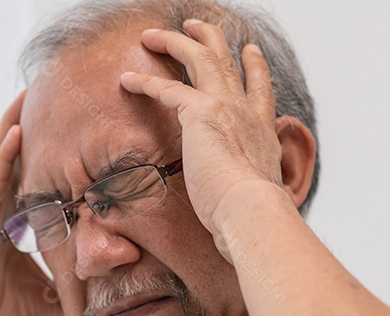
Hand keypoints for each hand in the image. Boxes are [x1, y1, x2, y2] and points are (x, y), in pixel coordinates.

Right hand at [0, 91, 64, 315]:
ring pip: (0, 159)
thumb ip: (70, 287)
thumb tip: (103, 291)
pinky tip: (17, 129)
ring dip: (13, 126)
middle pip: (12, 160)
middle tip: (42, 96)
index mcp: (10, 226)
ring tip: (26, 95)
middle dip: (25, 128)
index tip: (62, 132)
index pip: (29, 182)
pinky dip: (6, 154)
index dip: (42, 156)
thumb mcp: (46, 298)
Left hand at [119, 19, 286, 260]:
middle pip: (229, 62)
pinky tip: (126, 79)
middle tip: (196, 25)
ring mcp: (225, 107)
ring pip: (200, 58)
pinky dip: (144, 81)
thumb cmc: (251, 216)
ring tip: (152, 34)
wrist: (251, 211)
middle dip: (210, 39)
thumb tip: (243, 212)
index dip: (255, 68)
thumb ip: (247, 192)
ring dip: (175, 42)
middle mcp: (247, 111)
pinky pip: (166, 88)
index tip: (250, 52)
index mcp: (263, 130)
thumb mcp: (255, 199)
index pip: (261, 90)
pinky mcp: (199, 113)